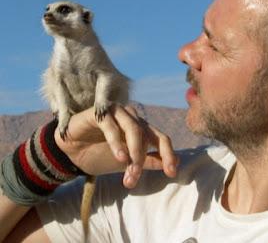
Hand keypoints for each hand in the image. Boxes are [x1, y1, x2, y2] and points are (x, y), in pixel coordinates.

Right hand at [54, 105, 177, 188]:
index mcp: (142, 129)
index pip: (161, 139)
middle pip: (149, 134)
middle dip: (144, 158)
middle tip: (136, 177)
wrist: (70, 152)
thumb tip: (175, 162)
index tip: (171, 173)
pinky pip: (111, 126)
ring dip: (133, 152)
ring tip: (129, 171)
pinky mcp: (99, 112)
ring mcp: (117, 113)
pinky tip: (119, 157)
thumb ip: (150, 161)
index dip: (168, 155)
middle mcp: (132, 118)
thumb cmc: (100, 154)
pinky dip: (117, 142)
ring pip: (133, 129)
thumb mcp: (127, 163)